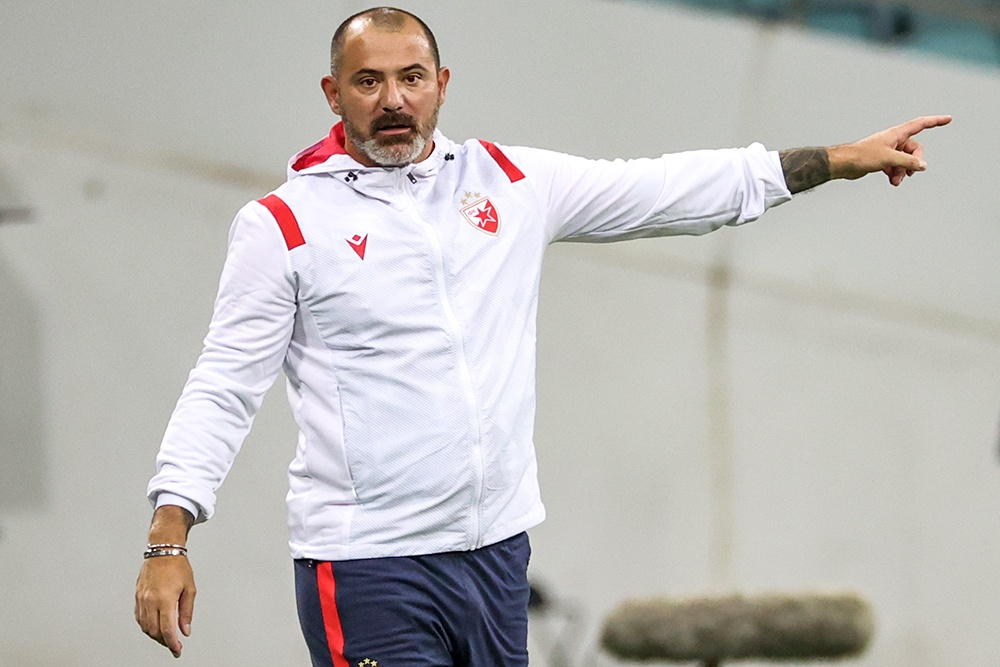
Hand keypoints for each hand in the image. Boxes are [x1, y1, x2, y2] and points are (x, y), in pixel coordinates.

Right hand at [135, 554, 196, 657]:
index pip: (167, 629)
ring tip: (166, 636)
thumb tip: (185, 630)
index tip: (177, 650)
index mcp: (165, 599)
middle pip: (154, 631)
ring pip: (145, 626)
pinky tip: (154, 626)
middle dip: (164, 641)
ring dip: (155, 635)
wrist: (163, 550)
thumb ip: (186, 612)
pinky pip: (139, 617)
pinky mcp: (137, 596)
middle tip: (174, 644)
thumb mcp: (189, 589)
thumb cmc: (178, 566)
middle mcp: (150, 601)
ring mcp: (141, 599)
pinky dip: (146, 625)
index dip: (172, 644)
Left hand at [830, 115, 951, 185]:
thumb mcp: (889, 159)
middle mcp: (893, 140)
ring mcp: (888, 150)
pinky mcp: (882, 160)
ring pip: (905, 160)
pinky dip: (896, 173)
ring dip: (903, 171)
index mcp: (896, 134)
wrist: (844, 164)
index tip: (948, 119)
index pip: (920, 124)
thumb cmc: (862, 156)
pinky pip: (896, 166)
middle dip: (913, 163)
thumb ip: (908, 162)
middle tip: (908, 173)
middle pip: (914, 150)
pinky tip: (891, 180)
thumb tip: (923, 166)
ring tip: (895, 180)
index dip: (935, 121)